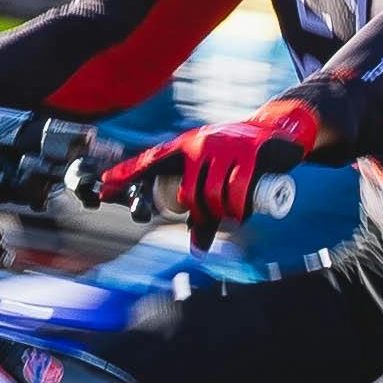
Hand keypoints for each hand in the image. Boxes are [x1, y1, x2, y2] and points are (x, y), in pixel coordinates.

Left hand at [99, 95, 327, 231]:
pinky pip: (238, 191)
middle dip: (201, 214)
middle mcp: (201, 144)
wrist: (278, 131)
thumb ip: (205, 215)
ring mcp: (226, 146)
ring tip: (234, 213)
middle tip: (217, 215)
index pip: (152, 160)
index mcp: (186, 146)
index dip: (128, 173)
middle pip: (189, 194)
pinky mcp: (250, 154)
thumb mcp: (217, 179)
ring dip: (223, 213)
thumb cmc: (240, 159)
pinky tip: (242, 213)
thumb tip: (195, 250)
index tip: (104, 187)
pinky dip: (240, 209)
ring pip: (213, 194)